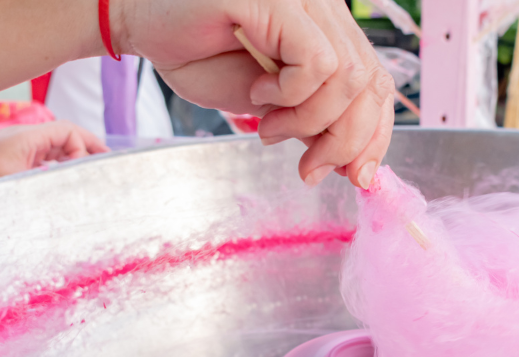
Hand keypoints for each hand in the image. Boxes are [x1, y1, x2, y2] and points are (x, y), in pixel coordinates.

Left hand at [0, 121, 108, 184]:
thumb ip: (48, 178)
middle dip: (88, 150)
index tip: (88, 169)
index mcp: (31, 136)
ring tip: (90, 176)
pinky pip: (46, 161)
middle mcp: (29, 139)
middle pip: (68, 138)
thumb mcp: (16, 178)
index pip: (70, 132)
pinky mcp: (15, 162)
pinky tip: (64, 184)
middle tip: (106, 166)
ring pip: (58, 149)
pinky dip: (60, 168)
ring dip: (75, 160)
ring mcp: (22, 150)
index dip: (86, 147)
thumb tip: (73, 184)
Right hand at [114, 0, 393, 187]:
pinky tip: (259, 95)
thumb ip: (314, 121)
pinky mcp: (280, 0)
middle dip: (345, 141)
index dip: (376, 135)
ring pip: (349, 77)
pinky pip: (317, 62)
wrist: (140, 21)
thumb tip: (355, 164)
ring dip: (310, 120)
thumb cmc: (199, 53)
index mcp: (331, 25)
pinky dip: (292, 94)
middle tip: (309, 169)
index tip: (357, 176)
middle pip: (371, 84)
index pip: (378, 82)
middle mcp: (326, 4)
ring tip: (269, 127)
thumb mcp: (271, 103)